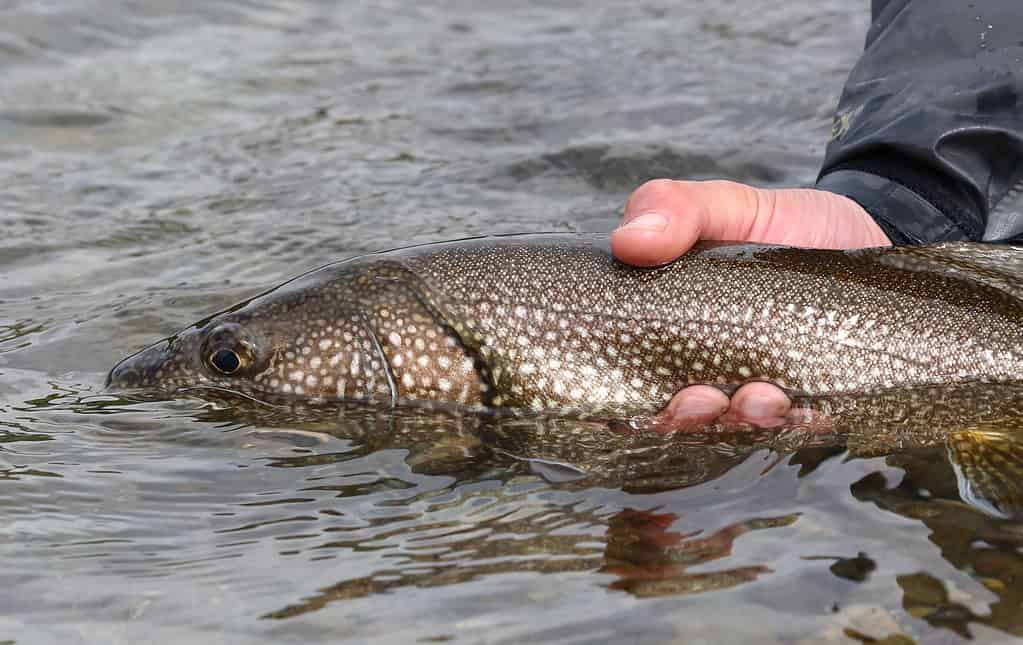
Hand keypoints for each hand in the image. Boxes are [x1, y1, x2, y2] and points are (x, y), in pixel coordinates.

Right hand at [611, 179, 890, 429]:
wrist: (877, 229)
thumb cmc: (790, 224)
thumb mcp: (730, 203)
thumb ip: (676, 208)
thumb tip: (627, 240)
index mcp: (675, 330)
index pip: (632, 379)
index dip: (625, 398)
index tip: (640, 392)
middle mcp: (711, 370)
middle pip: (678, 415)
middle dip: (683, 417)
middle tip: (699, 398)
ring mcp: (762, 389)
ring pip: (737, 426)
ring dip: (741, 421)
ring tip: (761, 398)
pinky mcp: (816, 399)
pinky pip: (799, 426)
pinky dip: (797, 423)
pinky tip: (806, 408)